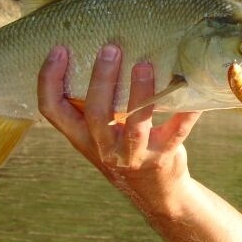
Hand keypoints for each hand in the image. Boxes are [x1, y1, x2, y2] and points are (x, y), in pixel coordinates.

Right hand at [37, 44, 201, 203]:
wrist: (155, 192)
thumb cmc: (124, 147)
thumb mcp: (101, 132)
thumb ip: (96, 103)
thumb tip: (101, 49)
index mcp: (82, 137)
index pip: (53, 110)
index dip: (50, 80)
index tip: (59, 49)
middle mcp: (104, 148)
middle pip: (95, 113)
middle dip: (102, 79)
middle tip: (110, 49)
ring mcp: (134, 155)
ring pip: (135, 125)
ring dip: (140, 94)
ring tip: (144, 66)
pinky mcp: (163, 156)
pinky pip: (176, 131)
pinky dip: (186, 113)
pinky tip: (191, 93)